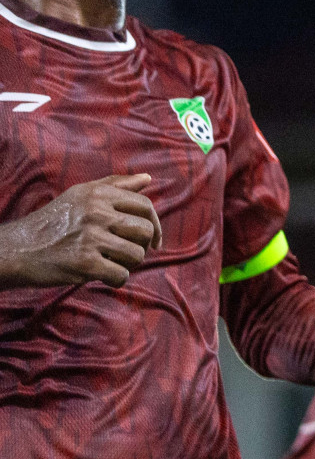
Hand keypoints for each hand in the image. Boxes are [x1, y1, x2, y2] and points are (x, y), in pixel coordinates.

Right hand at [0, 173, 161, 288]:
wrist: (17, 249)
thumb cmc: (53, 222)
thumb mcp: (80, 195)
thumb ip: (115, 185)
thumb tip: (148, 178)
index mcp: (98, 194)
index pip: (145, 206)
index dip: (154, 225)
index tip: (152, 240)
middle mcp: (96, 212)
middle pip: (145, 231)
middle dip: (141, 246)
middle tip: (124, 253)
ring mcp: (91, 237)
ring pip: (137, 255)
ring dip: (128, 264)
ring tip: (110, 263)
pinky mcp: (85, 263)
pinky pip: (122, 275)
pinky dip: (115, 280)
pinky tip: (102, 276)